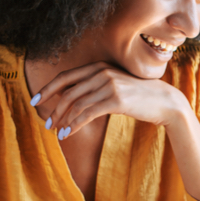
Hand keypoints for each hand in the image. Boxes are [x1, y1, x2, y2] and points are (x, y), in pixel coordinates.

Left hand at [31, 60, 185, 137]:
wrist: (165, 101)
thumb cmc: (139, 96)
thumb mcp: (115, 85)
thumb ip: (94, 86)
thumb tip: (69, 97)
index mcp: (99, 66)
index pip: (66, 76)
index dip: (48, 88)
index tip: (35, 99)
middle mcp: (102, 72)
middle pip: (68, 92)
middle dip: (54, 109)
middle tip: (47, 123)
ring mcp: (109, 85)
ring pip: (76, 104)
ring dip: (63, 120)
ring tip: (57, 132)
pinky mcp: (116, 99)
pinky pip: (88, 113)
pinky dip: (74, 125)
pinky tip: (68, 133)